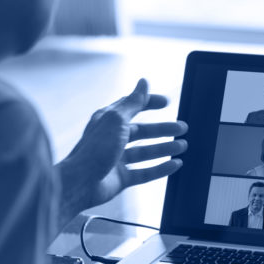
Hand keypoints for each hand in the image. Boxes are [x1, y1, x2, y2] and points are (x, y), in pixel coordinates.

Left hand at [56, 79, 187, 221]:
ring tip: (183, 145)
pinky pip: (145, 172)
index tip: (167, 102)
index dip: (149, 103)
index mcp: (108, 120)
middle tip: (182, 127)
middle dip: (162, 129)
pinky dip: (160, 168)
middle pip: (142, 131)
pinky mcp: (121, 178)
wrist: (80, 182)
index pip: (132, 107)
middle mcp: (112, 138)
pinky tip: (175, 164)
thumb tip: (144, 81)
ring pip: (145, 152)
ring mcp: (116, 159)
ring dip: (164, 147)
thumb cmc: (95, 148)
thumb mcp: (116, 119)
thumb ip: (133, 102)